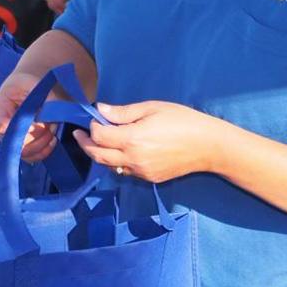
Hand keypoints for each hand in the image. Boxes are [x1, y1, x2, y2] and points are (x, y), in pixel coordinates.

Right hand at [0, 71, 58, 162]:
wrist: (30, 84)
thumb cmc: (30, 81)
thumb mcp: (35, 83)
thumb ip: (45, 97)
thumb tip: (51, 116)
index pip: (0, 125)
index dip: (19, 129)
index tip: (36, 122)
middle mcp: (1, 126)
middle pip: (15, 143)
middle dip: (37, 137)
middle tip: (50, 125)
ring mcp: (10, 137)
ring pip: (24, 153)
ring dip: (42, 144)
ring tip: (52, 129)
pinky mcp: (20, 143)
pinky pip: (30, 156)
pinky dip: (43, 151)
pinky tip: (52, 140)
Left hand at [74, 99, 227, 183]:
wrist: (209, 146)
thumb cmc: (182, 120)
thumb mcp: (152, 108)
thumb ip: (123, 112)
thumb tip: (100, 110)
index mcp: (132, 139)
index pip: (98, 136)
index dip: (91, 126)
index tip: (92, 118)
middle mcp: (132, 159)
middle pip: (97, 155)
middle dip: (85, 144)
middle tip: (78, 134)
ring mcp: (140, 172)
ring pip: (109, 166)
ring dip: (99, 154)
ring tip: (96, 142)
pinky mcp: (149, 178)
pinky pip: (125, 171)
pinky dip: (116, 162)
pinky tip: (119, 151)